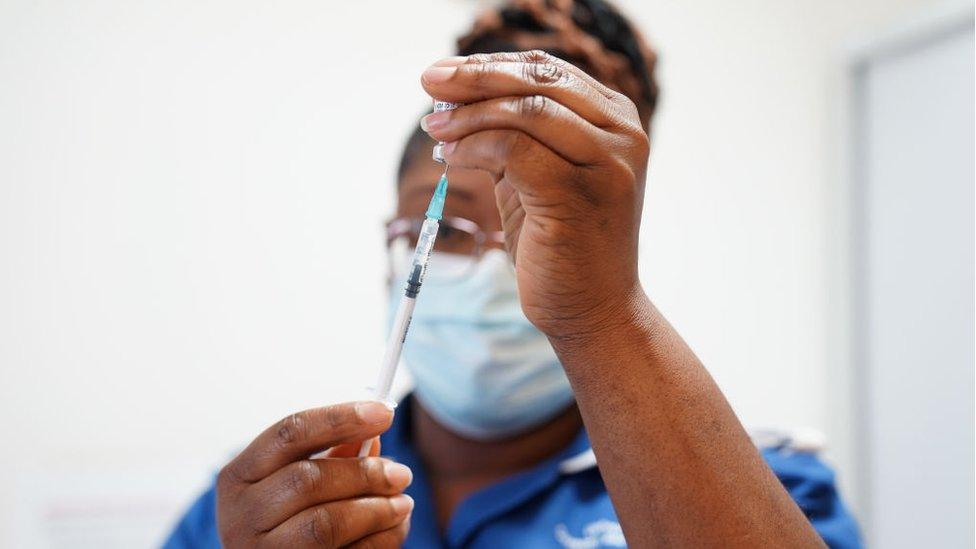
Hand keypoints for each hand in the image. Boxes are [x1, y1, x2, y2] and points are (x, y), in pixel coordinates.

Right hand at [216, 401, 412, 547]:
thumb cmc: (279, 522)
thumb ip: (330, 458)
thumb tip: (371, 435)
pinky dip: (378, 540)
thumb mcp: (291, 485)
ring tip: (403, 504)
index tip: (384, 412)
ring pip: (326, 523)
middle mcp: (241, 515)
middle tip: (402, 473)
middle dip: (365, 473)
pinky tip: (393, 529)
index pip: (290, 432)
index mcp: (239, 476)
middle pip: (310, 479)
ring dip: (376, 510)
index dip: (340, 418)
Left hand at [420, 51, 649, 339]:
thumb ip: (514, 135)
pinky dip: (474, 147)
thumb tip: (452, 98)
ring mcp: (606, 163)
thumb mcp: (539, 176)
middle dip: (473, 78)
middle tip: (429, 83)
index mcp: (616, 121)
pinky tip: (451, 156)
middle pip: (537, 81)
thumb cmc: (562, 245)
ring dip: (468, 114)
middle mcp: (622, 134)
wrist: (594, 310)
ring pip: (524, 111)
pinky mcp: (578, 193)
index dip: (490, 64)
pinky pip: (513, 150)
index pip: (547, 71)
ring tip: (434, 128)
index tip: (444, 73)